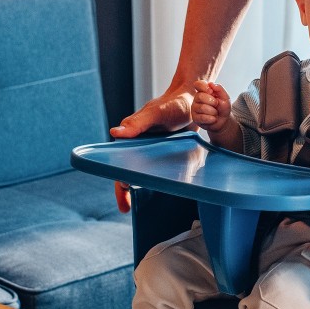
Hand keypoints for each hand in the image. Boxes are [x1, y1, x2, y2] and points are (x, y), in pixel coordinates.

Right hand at [109, 83, 194, 212]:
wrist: (195, 101)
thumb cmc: (173, 104)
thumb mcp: (156, 113)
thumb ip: (138, 123)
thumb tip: (114, 133)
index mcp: (131, 136)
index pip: (120, 161)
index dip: (119, 176)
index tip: (122, 189)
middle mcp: (140, 145)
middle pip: (129, 170)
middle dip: (125, 190)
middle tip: (126, 208)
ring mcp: (154, 151)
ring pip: (145, 172)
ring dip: (142, 186)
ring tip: (139, 204)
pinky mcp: (168, 153)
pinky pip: (162, 170)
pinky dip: (161, 180)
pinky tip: (165, 191)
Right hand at [191, 80, 231, 132]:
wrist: (224, 121)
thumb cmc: (223, 107)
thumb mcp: (225, 98)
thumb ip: (219, 89)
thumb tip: (211, 84)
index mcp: (203, 91)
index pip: (198, 84)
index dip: (203, 86)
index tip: (211, 91)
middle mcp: (197, 98)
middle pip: (200, 96)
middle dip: (212, 101)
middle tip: (216, 104)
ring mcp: (195, 108)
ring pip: (202, 107)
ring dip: (213, 111)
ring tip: (215, 113)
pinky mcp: (195, 118)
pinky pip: (202, 117)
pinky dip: (211, 118)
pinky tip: (213, 119)